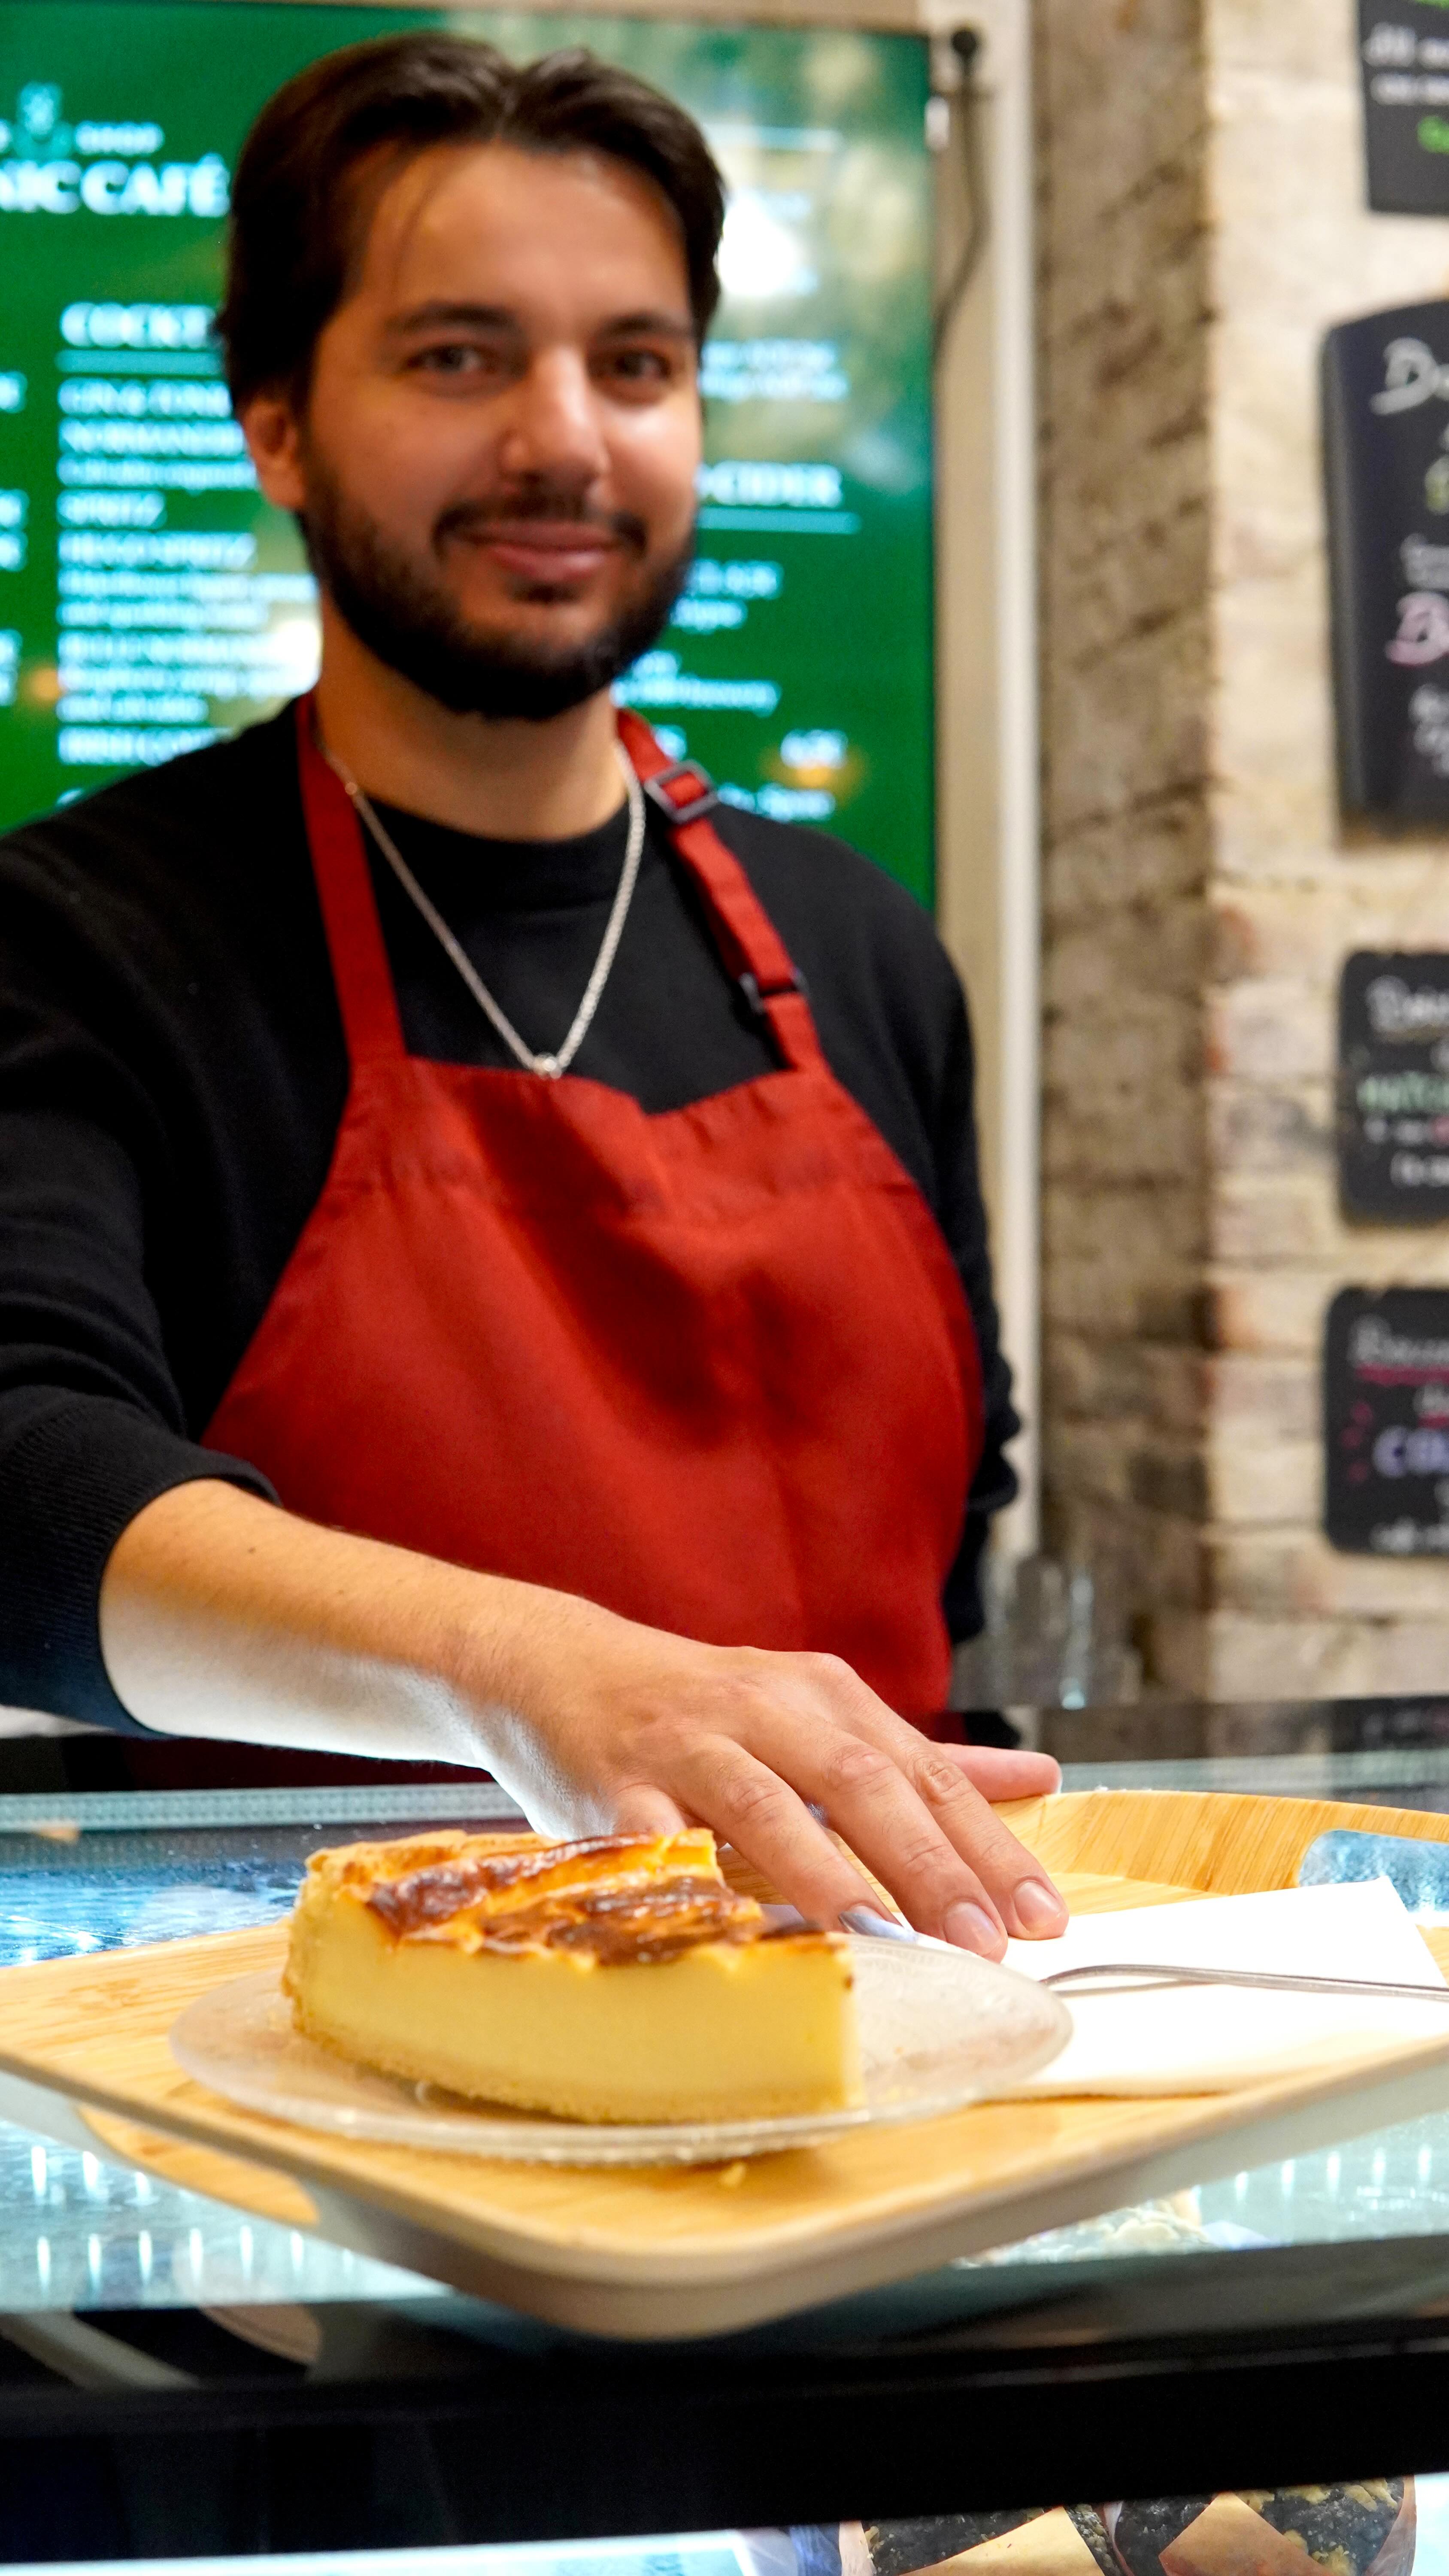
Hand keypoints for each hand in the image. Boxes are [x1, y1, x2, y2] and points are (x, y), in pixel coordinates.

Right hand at [475, 1595, 1067, 1959]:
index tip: (1043, 1915)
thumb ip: (922, 1757)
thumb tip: (1040, 1777)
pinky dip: (703, 1882)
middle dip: (930, 1866)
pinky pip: (663, 1840)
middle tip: (988, 1942)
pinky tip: (741, 1929)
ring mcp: (688, 1743)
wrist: (560, 1665)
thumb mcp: (818, 1715)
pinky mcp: (614, 1783)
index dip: (987, 1845)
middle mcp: (765, 1708)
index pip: (926, 1773)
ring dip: (829, 1874)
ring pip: (768, 1804)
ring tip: (886, 1938)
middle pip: (863, 1784)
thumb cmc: (704, 1709)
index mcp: (825, 1695)